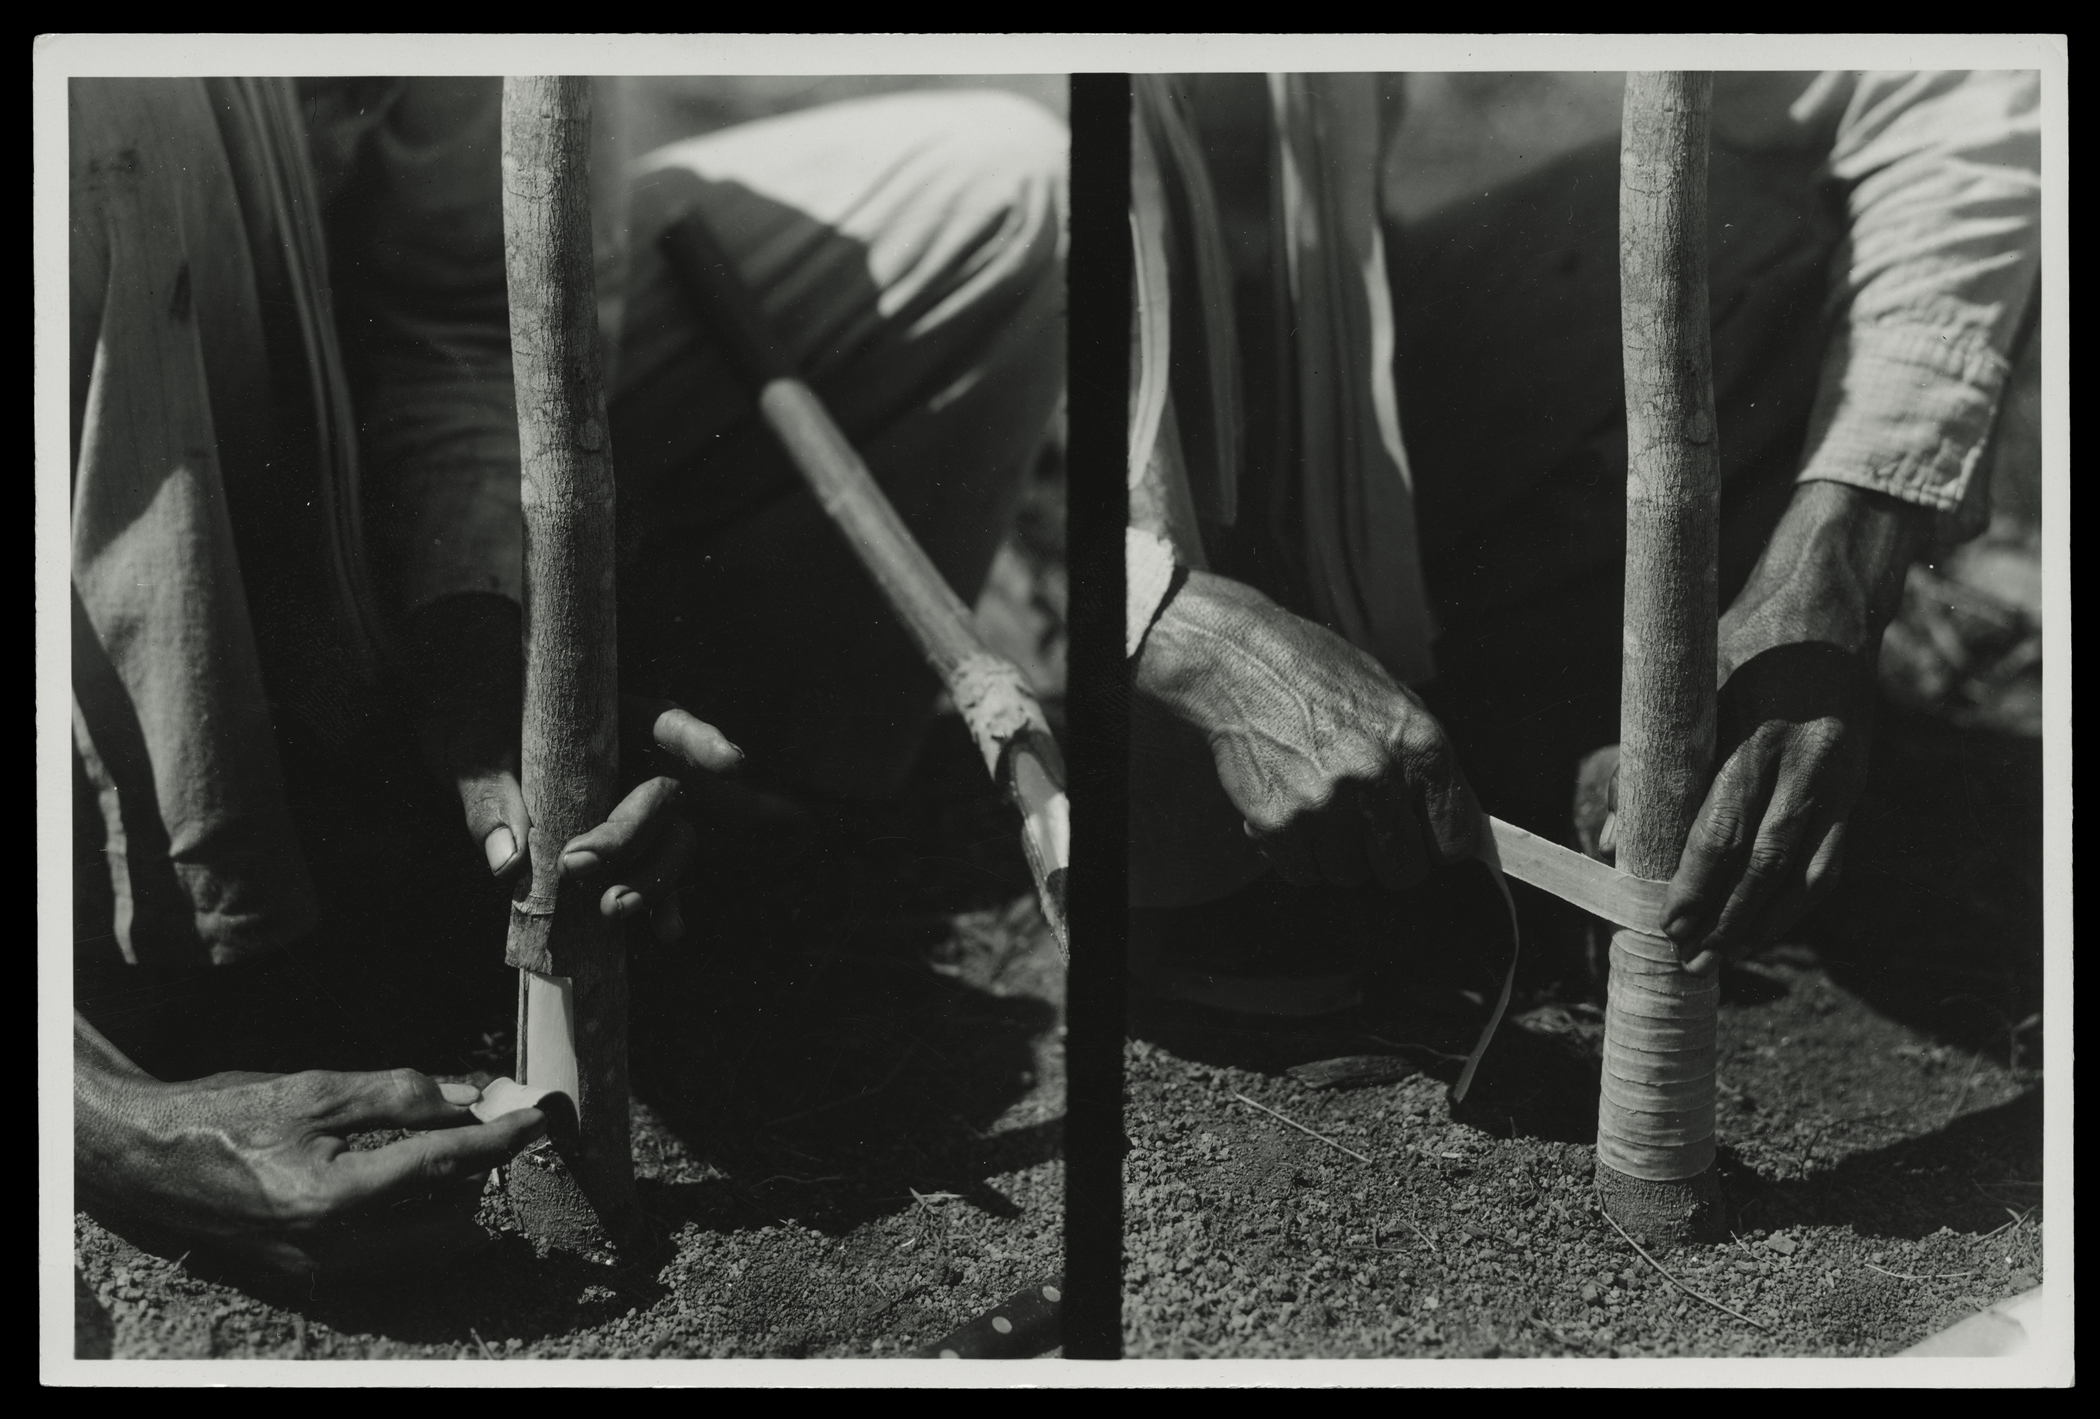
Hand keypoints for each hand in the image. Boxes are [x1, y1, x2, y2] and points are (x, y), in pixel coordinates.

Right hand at [74, 1014, 544, 1279]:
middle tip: (485, 1126)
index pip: (445, 1165)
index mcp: (333, 1195)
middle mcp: (332, 1246)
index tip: (540, 1118)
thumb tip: (470, 1097)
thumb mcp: (315, 1088)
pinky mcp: (313, 1277)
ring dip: (455, 1199)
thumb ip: (399, 1094)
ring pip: (428, 1246)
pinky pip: (394, 1255)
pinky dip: (419, 1218)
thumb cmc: (226, 1114)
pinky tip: (412, 1177)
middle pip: (452, 1219)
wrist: (147, 1161)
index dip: (501, 1139)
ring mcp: (322, 1270)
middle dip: (480, 1173)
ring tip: (448, 1148)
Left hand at [404, 595, 742, 942]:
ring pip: (667, 840)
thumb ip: (491, 797)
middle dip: (634, 835)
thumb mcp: (471, 747)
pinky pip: (647, 871)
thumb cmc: (474, 718)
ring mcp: (629, 801)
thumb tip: (506, 861)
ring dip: (651, 877)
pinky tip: (665, 932)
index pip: (666, 723)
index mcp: (610, 716)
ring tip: (613, 909)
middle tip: (579, 865)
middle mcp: (633, 757)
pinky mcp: (617, 843)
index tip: (732, 764)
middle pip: (662, 797)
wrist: (466, 733)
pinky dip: (658, 901)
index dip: (701, 742)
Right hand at [1135, 570, 1481, 888]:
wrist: (1240, 662)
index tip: (1421, 841)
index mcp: (1419, 744)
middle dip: (1384, 858)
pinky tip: (1288, 810)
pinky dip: (1294, 853)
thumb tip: (1447, 817)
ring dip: (1333, 853)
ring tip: (1317, 806)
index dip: (1435, 845)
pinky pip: (1301, 873)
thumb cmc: (1317, 675)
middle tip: (1363, 831)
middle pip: (1402, 871)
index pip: (1453, 840)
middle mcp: (1378, 777)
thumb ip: (1421, 760)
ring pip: (1347, 875)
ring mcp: (1326, 803)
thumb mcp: (1391, 699)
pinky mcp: (1278, 820)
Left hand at [1659, 482, 1928, 971]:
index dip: (1694, 886)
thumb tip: (1616, 838)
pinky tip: (1774, 925)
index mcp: (1759, 740)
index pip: (1721, 832)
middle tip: (1692, 960)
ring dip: (1767, 922)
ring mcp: (1841, 781)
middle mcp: (1808, 767)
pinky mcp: (1857, 787)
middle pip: (1764, 864)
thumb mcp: (1691, 688)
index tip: (1666, 923)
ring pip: (1806, 873)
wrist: (1830, 610)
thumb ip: (1652, 763)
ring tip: (1730, 958)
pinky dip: (1802, 898)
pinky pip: (1831, 859)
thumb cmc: (1744, 644)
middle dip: (1726, 919)